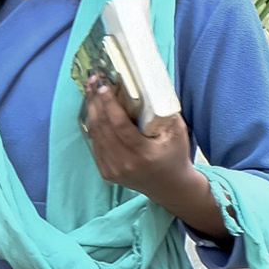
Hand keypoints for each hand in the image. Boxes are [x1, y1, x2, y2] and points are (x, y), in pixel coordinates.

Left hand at [81, 75, 190, 201]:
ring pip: (96, 135)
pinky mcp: (107, 173)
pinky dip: (93, 126)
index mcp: (144, 154)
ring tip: (90, 92)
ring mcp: (114, 170)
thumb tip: (149, 86)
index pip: (120, 126)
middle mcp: (126, 164)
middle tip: (92, 81)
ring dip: (91, 111)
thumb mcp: (178, 133)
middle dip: (96, 102)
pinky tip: (94, 110)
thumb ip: (165, 111)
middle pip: (104, 128)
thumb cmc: (176, 156)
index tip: (103, 86)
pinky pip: (95, 145)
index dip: (109, 104)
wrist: (170, 187)